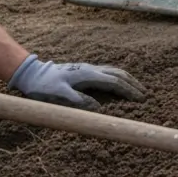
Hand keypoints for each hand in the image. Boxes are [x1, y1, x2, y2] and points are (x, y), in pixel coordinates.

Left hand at [8, 56, 145, 110]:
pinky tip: (120, 82)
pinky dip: (119, 77)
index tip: (140, 99)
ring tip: (137, 88)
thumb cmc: (44, 86)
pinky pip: (108, 72)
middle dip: (133, 84)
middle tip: (145, 94)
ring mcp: (88, 69)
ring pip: (114, 71)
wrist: (32, 73)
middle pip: (119, 74)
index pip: (115, 82)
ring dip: (128, 79)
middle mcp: (91, 70)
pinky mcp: (85, 71)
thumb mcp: (59, 96)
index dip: (129, 91)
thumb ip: (79, 101)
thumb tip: (99, 107)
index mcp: (88, 76)